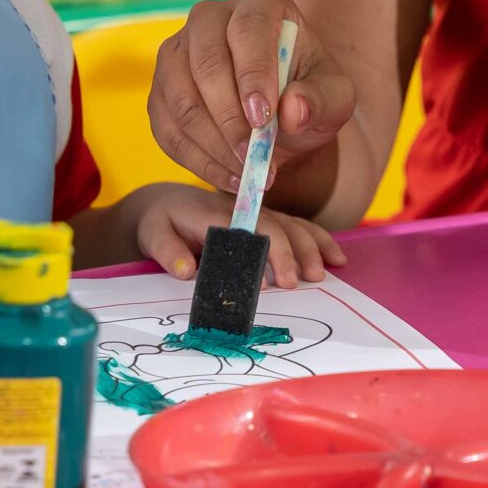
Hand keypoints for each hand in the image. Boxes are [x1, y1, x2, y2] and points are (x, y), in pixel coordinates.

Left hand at [130, 183, 348, 288]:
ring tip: (323, 273)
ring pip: (292, 224)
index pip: (242, 231)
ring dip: (310, 247)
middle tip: (300, 283)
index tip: (266, 284)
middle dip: (290, 253)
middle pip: (274, 225)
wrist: (168, 203)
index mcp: (214, 212)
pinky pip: (298, 225)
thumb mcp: (151, 232)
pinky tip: (336, 258)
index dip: (258, 254)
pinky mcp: (268, 218)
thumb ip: (165, 250)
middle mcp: (243, 208)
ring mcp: (259, 212)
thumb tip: (185, 271)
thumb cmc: (161, 222)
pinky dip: (319, 240)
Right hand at [148, 0, 353, 192]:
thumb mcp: (335, 100)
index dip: (253, 73)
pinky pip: (165, 127)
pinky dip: (196, 159)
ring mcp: (177, 52)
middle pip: (206, 61)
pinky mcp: (160, 90)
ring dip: (212, 143)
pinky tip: (229, 177)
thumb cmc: (310, 96)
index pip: (248, 28)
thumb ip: (324, 101)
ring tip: (247, 171)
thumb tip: (294, 108)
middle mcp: (210, 18)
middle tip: (254, 156)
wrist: (282, 117)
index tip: (265, 119)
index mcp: (259, 4)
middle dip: (229, 117)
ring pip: (180, 98)